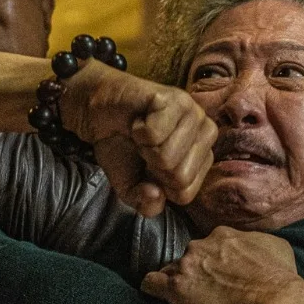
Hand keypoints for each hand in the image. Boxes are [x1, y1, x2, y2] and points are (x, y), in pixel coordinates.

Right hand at [65, 62, 216, 217]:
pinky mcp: (175, 98)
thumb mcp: (130, 187)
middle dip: (151, 166)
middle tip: (144, 147)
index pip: (185, 194)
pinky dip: (138, 131)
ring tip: (142, 134)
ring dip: (144, 147)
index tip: (148, 164)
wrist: (97, 112)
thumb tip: (156, 196)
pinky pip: (155, 134)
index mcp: (203, 157)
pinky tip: (139, 120)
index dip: (158, 185)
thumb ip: (146, 204)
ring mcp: (194, 113)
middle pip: (179, 177)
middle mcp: (206, 133)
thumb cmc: (120, 146)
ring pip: (167, 157)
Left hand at [141, 227, 303, 303]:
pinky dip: (152, 288)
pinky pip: (152, 283)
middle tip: (209, 290)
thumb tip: (256, 246)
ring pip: (171, 270)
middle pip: (189, 258)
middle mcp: (200, 246)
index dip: (212, 262)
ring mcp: (187, 267)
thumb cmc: (280, 276)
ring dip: (178, 281)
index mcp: (222, 235)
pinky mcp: (177, 290)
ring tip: (188, 298)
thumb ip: (256, 242)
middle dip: (196, 272)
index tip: (218, 274)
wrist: (275, 300)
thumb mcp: (275, 246)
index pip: (207, 246)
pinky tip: (155, 294)